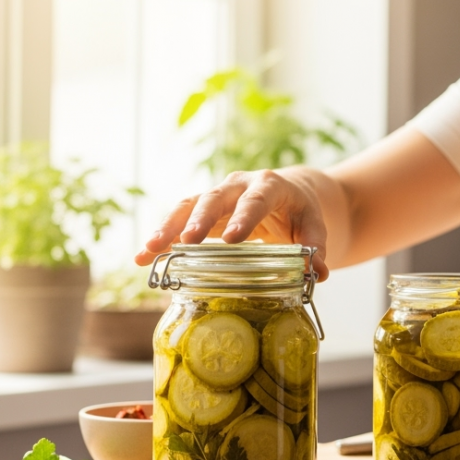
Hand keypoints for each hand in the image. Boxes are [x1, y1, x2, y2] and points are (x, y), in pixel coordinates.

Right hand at [134, 169, 330, 278]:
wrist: (287, 193)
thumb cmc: (300, 212)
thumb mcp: (313, 225)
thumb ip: (315, 247)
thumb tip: (317, 273)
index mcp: (269, 185)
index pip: (256, 200)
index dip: (244, 218)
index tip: (232, 239)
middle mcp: (238, 185)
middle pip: (214, 198)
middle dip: (199, 220)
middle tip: (186, 243)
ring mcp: (216, 195)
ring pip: (187, 206)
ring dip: (167, 228)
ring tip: (149, 251)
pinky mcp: (201, 209)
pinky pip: (178, 219)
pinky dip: (161, 236)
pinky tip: (143, 257)